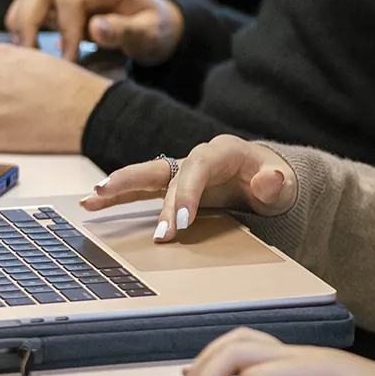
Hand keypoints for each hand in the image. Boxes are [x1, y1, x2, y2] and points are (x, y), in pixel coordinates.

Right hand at [5, 0, 183, 64]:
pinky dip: (23, 21)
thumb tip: (95, 27)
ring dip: (21, 21)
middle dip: (29, 22)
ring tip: (26, 51)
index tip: (70, 59)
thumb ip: (125, 31)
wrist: (156, 25)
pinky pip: (32, 2)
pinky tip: (29, 46)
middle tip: (32, 56)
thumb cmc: (154, 30)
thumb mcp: (150, 35)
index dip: (65, 29)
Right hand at [81, 134, 295, 238]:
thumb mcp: (283, 184)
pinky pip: (142, 189)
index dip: (187, 194)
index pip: (198, 169)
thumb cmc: (275, 181)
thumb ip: (276, 183)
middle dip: (143, 188)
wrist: (268, 178)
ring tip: (92, 198)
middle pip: (166, 169)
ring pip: (146, 175)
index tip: (180, 224)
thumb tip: (272, 178)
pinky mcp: (173, 185)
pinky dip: (119, 195)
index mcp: (223, 151)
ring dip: (119, 186)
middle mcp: (197, 157)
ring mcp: (183, 171)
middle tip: (122, 209)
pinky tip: (92, 202)